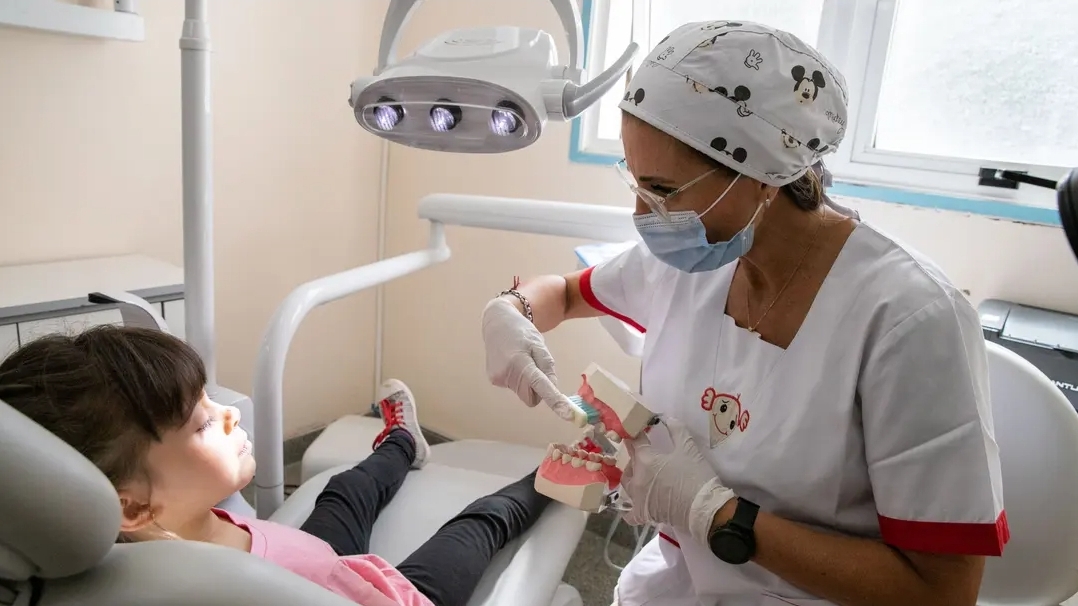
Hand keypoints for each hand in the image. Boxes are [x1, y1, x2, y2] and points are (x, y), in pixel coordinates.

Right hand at [481, 297, 576, 420]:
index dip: (556, 402)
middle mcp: (507, 374)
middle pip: (532, 397)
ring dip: (527, 382)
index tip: (569, 415)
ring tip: (520, 359)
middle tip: (535, 366)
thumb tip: (553, 391)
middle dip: (538, 389)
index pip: (541, 387)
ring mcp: (498, 379)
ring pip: (523, 393)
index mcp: (521, 362)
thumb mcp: (539, 345)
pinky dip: (517, 379)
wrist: (497, 322)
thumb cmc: (522, 332)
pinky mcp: (494, 380)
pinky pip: (514, 387)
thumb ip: (547, 368)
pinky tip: (511, 362)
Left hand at [622, 416, 736, 543]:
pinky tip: (634, 504)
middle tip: (644, 452)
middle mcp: (637, 479)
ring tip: (641, 473)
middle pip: (629, 463)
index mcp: (645, 460)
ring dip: (631, 476)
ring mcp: (638, 498)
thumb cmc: (695, 475)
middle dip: (634, 455)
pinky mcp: (644, 514)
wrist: (704, 507)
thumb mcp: (688, 447)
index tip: (639, 429)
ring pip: (627, 484)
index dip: (636, 434)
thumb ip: (676, 430)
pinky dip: (630, 509)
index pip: (635, 442)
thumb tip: (667, 419)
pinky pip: (630, 513)